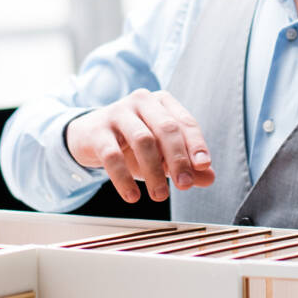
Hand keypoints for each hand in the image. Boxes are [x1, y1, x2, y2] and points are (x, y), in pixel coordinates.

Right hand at [64, 89, 214, 202]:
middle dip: (178, 158)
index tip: (203, 165)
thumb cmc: (130, 143)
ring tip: (160, 196)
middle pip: (166, 128)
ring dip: (154, 171)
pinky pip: (112, 155)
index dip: (196, 144)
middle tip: (185, 185)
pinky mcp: (97, 130)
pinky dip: (124, 178)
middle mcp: (141, 101)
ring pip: (142, 140)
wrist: (88, 137)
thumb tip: (209, 177)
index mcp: (162, 102)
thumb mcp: (160, 153)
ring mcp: (118, 113)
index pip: (184, 122)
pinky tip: (132, 196)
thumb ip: (186, 164)